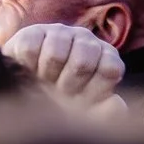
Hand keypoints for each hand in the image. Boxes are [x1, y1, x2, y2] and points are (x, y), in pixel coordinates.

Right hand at [5, 23, 124, 106]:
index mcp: (106, 56)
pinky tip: (31, 69)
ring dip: (46, 75)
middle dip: (68, 85)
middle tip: (60, 91)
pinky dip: (28, 65)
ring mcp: (60, 32)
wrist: (27, 89)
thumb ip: (108, 112)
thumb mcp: (89, 112)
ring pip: (54, 55)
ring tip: (45, 79)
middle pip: (82, 62)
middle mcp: (86, 39)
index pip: (110, 68)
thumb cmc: (65, 102)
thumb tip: (116, 101)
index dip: (94, 89)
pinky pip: (30, 49)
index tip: (84, 98)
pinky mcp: (32, 32)